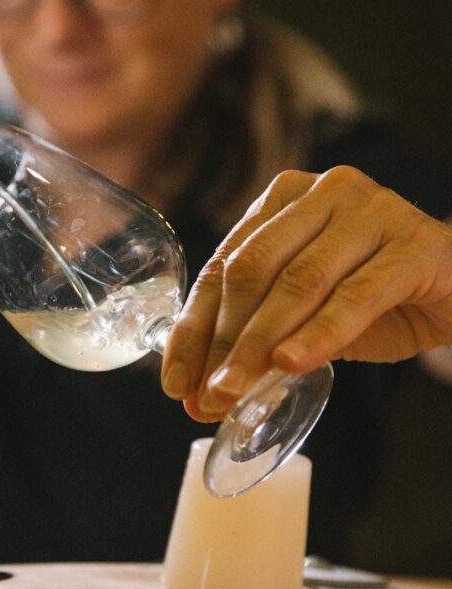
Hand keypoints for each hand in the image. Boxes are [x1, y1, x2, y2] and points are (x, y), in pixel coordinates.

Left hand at [161, 166, 451, 420]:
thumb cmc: (379, 298)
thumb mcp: (309, 314)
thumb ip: (262, 336)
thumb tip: (204, 391)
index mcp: (285, 200)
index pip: (223, 265)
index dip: (195, 327)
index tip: (175, 383)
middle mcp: (323, 193)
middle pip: (253, 270)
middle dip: (223, 340)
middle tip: (207, 396)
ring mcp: (371, 210)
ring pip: (299, 281)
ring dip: (260, 344)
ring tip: (235, 391)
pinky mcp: (413, 243)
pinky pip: (355, 294)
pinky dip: (319, 333)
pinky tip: (291, 364)